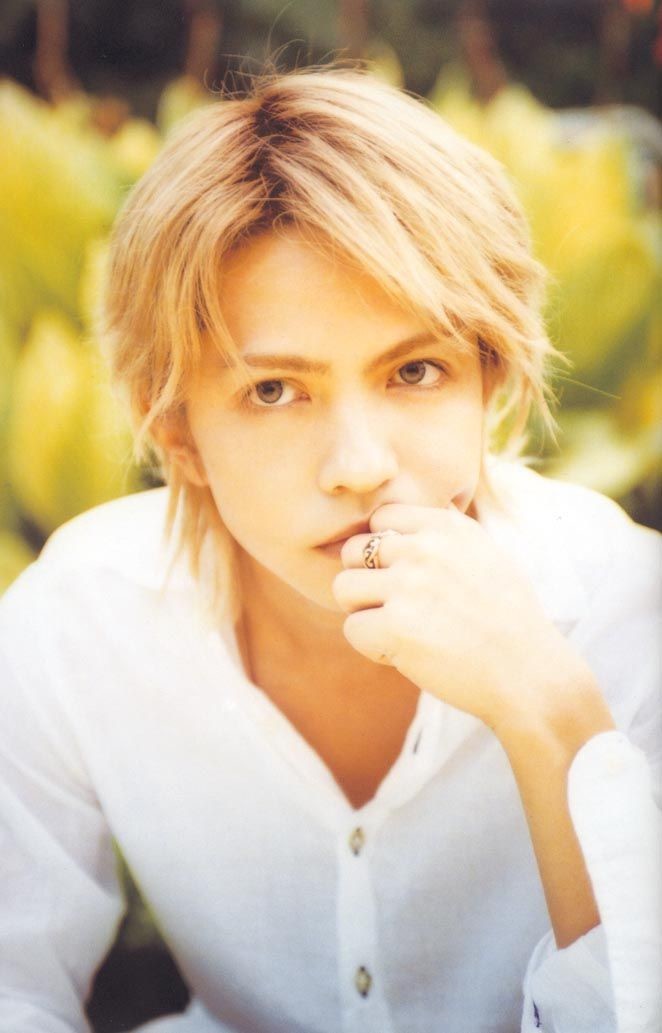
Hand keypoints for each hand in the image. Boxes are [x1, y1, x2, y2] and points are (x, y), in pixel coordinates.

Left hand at [333, 503, 598, 740]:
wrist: (530, 675)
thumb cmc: (507, 621)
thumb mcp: (486, 554)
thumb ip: (444, 533)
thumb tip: (398, 518)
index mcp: (446, 526)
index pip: (379, 518)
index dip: (382, 552)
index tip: (405, 577)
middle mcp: (424, 548)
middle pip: (352, 551)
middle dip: (367, 582)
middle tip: (400, 610)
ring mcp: (408, 585)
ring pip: (344, 589)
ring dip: (365, 613)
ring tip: (402, 631)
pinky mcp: (395, 626)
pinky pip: (352, 629)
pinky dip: (373, 647)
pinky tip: (409, 654)